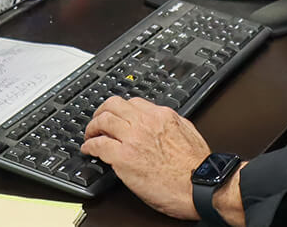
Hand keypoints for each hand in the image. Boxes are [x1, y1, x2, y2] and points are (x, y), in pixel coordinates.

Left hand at [81, 96, 209, 219]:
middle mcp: (146, 122)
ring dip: (92, 127)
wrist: (198, 183)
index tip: (117, 116)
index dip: (121, 109)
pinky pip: (98, 145)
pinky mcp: (123, 158)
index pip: (133, 102)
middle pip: (114, 105)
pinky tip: (89, 150)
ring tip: (90, 135)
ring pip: (103, 121)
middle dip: (101, 112)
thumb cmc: (196, 164)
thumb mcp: (188, 131)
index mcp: (162, 115)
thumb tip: (162, 122)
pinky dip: (89, 146)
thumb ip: (172, 122)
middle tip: (97, 121)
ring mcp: (133, 138)